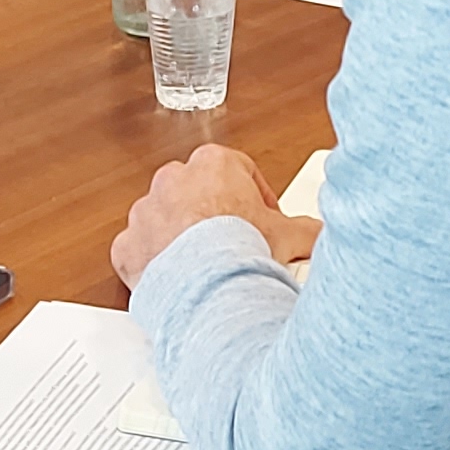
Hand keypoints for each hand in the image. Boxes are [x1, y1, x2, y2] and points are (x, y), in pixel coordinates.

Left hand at [113, 145, 304, 287]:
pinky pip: (140, 250)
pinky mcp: (128, 244)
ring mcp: (146, 211)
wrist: (206, 285)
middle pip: (196, 191)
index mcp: (212, 164)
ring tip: (206, 265)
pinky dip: (155, 263)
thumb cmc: (241, 250)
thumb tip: (321, 232)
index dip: (253, 196)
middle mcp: (174, 180)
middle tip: (234, 243)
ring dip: (181, 237)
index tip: (260, 218)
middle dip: (213, 214)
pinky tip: (178, 278)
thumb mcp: (290, 234)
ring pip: (164, 219)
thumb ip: (308, 228)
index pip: (236, 169)